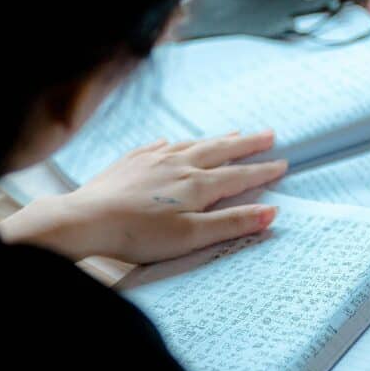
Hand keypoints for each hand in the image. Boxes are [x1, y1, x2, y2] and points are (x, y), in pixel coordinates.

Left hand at [0, 131, 287, 262]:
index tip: (282, 163)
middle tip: (268, 134)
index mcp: (197, 185)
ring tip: (232, 134)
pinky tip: (171, 143)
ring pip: (191, 145)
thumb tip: (272, 212)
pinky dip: (172, 144)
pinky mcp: (130, 162)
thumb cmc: (139, 235)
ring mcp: (152, 160)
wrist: (87, 219)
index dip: (262, 170)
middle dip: (246, 144)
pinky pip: (157, 147)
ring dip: (214, 140)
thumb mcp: (192, 236)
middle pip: (219, 150)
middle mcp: (178, 165)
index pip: (238, 175)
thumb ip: (232, 223)